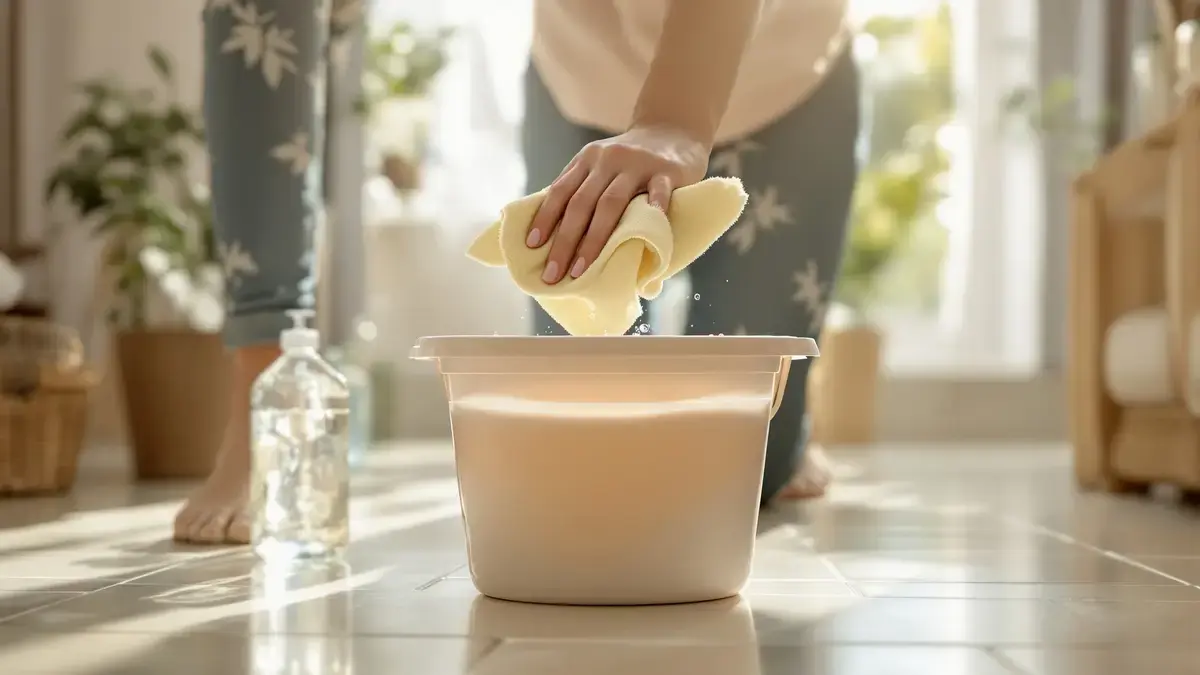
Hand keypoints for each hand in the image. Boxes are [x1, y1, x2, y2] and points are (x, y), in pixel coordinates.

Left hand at [526, 126, 708, 283]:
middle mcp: (608, 159)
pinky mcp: (667, 171)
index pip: (560, 191)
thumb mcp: (600, 165)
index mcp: (587, 159)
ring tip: (581, 269)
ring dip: (593, 239)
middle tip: (553, 273)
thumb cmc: (630, 162)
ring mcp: (638, 164)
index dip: (544, 218)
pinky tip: (646, 231)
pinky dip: (653, 207)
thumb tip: (550, 233)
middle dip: (564, 241)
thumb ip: (580, 189)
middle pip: (581, 203)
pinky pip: (659, 190)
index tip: (532, 246)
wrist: (673, 130)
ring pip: (611, 202)